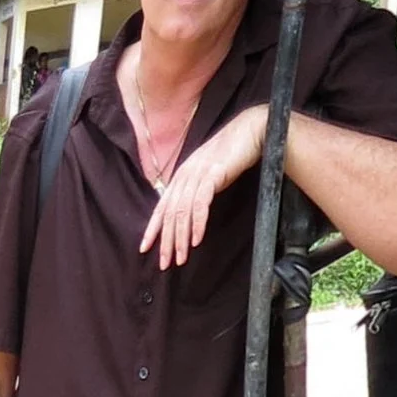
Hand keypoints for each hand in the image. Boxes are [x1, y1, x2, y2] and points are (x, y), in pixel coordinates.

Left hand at [139, 106, 268, 269]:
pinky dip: (197, 223)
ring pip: (182, 212)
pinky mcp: (212, 175)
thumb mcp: (210, 172)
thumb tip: (192, 208)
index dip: (152, 229)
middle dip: (165, 241)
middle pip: (169, 214)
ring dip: (180, 238)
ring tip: (181, 258)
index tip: (146, 249)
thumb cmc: (232, 153)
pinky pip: (200, 204)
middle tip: (165, 263)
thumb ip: (198, 187)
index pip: (161, 207)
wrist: (249, 132)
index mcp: (181, 176)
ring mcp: (197, 175)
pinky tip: (196, 240)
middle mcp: (184, 176)